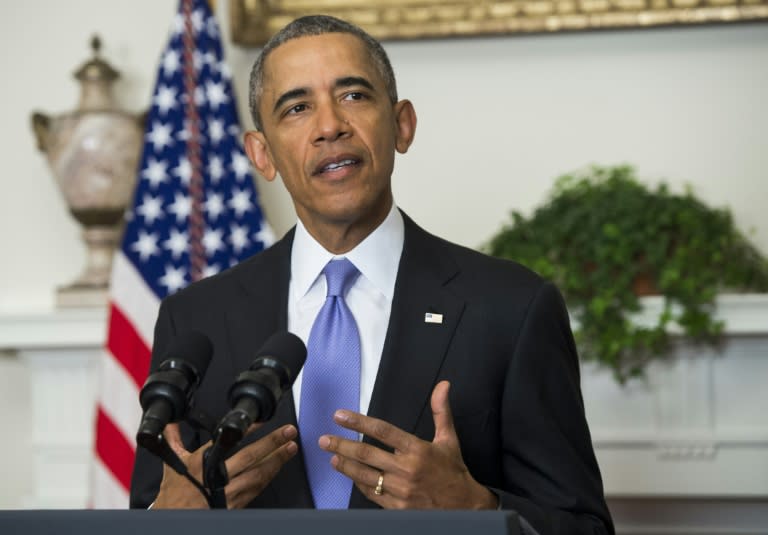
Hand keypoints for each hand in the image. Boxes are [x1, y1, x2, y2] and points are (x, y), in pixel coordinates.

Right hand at [153, 422, 298, 508]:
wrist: (175, 521)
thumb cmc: (174, 495)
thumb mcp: (173, 465)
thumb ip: (174, 441)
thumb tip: (170, 424)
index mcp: (202, 462)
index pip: (228, 440)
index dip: (248, 429)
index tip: (263, 420)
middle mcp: (217, 476)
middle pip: (250, 457)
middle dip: (272, 443)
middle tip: (288, 432)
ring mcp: (228, 492)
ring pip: (258, 474)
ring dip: (277, 461)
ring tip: (291, 448)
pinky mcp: (235, 505)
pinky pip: (256, 489)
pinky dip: (268, 478)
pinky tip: (277, 469)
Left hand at [319, 381, 497, 508]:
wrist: (464, 507)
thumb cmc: (454, 471)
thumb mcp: (449, 439)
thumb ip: (441, 411)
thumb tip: (443, 385)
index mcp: (417, 449)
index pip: (382, 431)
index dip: (358, 422)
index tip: (340, 416)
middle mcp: (406, 469)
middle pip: (366, 454)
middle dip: (341, 445)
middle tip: (324, 439)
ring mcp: (400, 490)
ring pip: (364, 475)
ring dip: (345, 465)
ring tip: (332, 457)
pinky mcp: (396, 507)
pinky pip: (371, 493)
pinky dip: (358, 483)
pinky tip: (350, 475)